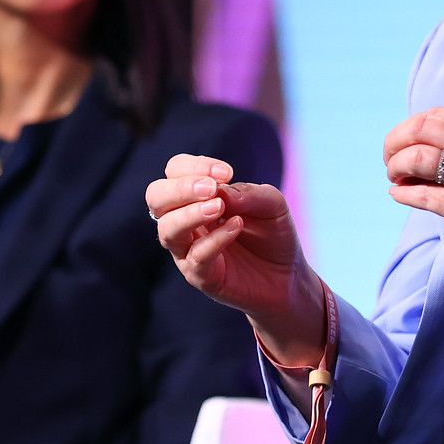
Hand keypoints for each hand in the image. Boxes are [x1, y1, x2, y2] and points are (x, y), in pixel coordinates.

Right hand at [147, 154, 324, 361]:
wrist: (287, 277)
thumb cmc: (273, 235)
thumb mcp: (271, 204)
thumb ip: (248, 193)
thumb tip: (220, 191)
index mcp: (196, 197)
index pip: (175, 171)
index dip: (194, 166)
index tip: (227, 172)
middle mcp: (184, 221)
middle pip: (156, 197)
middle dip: (180, 188)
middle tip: (210, 189)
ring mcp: (188, 250)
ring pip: (167, 229)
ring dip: (190, 214)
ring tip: (219, 207)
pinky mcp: (200, 276)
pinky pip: (196, 257)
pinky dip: (214, 239)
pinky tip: (236, 226)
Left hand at [383, 107, 443, 273]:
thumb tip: (419, 143)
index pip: (437, 115)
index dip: (412, 128)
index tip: (405, 144)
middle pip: (421, 128)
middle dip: (395, 142)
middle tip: (390, 160)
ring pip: (417, 158)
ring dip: (396, 168)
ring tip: (396, 178)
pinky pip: (424, 196)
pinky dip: (404, 193)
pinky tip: (400, 194)